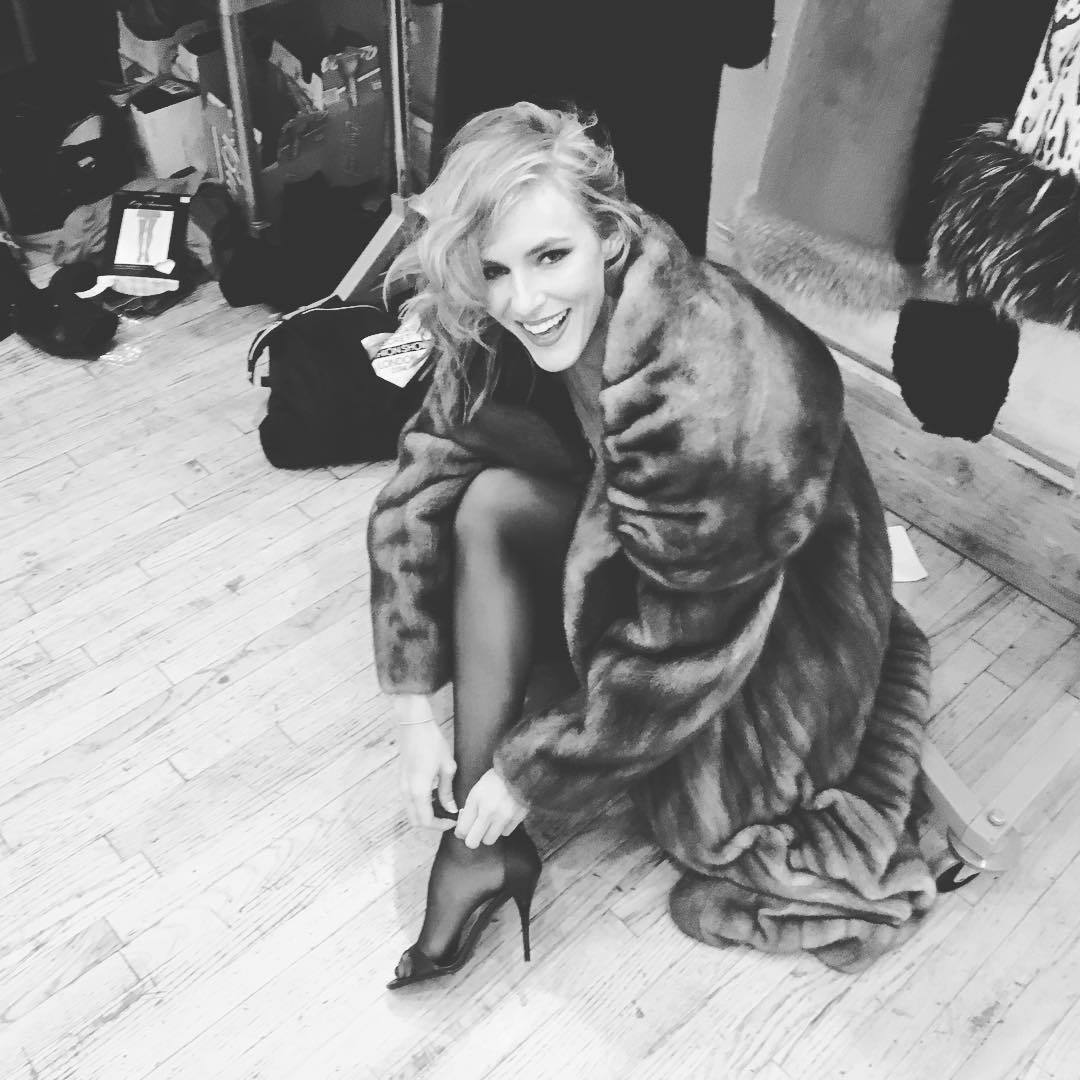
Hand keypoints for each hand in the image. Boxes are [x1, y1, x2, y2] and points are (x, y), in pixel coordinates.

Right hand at [394, 697, 456, 829]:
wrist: (414, 724)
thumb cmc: (432, 743)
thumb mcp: (447, 767)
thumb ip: (447, 791)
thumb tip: (451, 808)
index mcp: (418, 790)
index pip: (426, 820)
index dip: (440, 826)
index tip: (453, 821)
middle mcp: (406, 791)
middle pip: (415, 821)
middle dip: (432, 824)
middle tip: (448, 818)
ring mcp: (401, 786)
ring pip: (411, 812)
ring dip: (425, 815)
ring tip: (443, 808)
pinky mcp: (401, 780)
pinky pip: (409, 802)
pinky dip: (420, 806)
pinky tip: (434, 797)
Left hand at [455, 769, 526, 847]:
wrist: (520, 771)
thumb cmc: (495, 779)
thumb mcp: (477, 790)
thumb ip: (469, 809)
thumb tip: (464, 825)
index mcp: (475, 801)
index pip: (462, 830)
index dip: (460, 833)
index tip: (463, 830)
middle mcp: (488, 812)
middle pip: (473, 842)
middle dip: (472, 838)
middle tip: (475, 831)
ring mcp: (503, 817)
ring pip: (489, 840)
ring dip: (488, 834)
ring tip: (490, 822)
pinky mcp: (516, 819)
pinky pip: (504, 833)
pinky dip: (502, 828)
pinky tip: (503, 817)